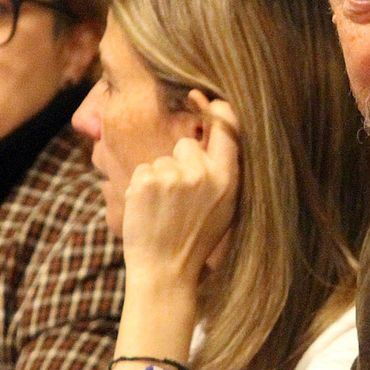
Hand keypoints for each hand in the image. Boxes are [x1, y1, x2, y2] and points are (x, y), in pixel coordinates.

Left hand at [120, 95, 240, 284]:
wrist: (166, 271)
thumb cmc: (195, 239)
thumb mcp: (225, 207)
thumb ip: (224, 169)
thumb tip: (217, 121)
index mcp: (229, 179)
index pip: (228, 126)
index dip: (216, 108)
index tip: (204, 98)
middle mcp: (204, 174)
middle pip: (186, 144)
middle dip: (180, 162)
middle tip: (179, 199)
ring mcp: (174, 176)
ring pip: (162, 159)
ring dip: (159, 179)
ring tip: (164, 210)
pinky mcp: (147, 180)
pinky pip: (143, 170)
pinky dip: (141, 188)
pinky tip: (149, 211)